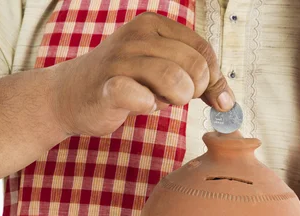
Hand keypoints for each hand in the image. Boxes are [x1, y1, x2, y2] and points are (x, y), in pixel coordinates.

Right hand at [51, 12, 233, 136]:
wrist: (70, 96)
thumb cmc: (126, 83)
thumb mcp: (165, 73)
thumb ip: (199, 81)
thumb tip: (229, 103)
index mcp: (155, 26)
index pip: (204, 50)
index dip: (212, 79)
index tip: (200, 95)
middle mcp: (138, 35)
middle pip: (195, 66)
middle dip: (194, 91)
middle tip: (175, 97)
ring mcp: (120, 59)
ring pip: (175, 79)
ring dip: (174, 99)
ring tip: (157, 100)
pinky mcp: (107, 86)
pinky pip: (140, 97)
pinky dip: (147, 106)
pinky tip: (140, 104)